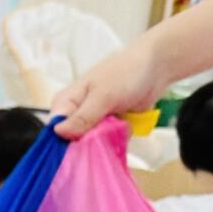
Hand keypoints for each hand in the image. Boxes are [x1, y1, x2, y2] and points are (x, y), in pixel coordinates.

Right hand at [49, 40, 165, 139]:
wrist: (156, 66)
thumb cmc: (126, 73)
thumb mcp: (103, 95)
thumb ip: (83, 117)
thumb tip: (58, 133)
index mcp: (66, 102)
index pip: (55, 131)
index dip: (65, 142)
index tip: (82, 145)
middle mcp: (76, 113)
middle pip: (72, 140)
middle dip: (89, 143)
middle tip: (106, 133)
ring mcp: (93, 120)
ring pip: (91, 143)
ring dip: (106, 141)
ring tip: (119, 127)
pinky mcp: (109, 125)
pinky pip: (106, 141)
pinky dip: (116, 139)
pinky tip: (125, 129)